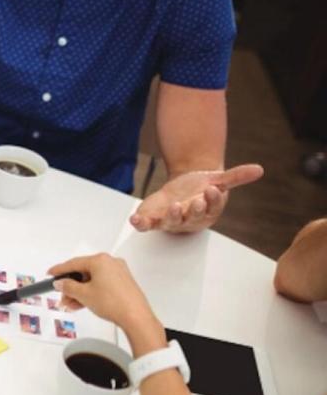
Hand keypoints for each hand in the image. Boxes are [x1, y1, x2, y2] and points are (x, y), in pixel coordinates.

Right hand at [48, 254, 161, 340]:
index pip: (74, 263)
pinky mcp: (123, 283)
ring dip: (80, 292)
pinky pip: (101, 284)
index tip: (51, 274)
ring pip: (92, 280)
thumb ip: (68, 286)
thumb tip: (61, 283)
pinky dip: (91, 292)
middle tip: (62, 296)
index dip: (60, 270)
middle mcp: (110, 263)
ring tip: (71, 304)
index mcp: (100, 260)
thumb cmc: (113, 302)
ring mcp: (118, 272)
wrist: (135, 317)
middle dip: (71, 286)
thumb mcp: (84, 294)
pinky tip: (83, 303)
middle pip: (83, 272)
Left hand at [130, 164, 263, 232]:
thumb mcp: (218, 180)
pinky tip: (135, 219)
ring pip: (171, 221)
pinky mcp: (153, 220)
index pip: (212, 207)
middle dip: (194, 209)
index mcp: (206, 211)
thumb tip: (260, 169)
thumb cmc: (200, 189)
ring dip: (172, 215)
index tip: (213, 189)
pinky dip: (140, 224)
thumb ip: (236, 177)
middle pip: (192, 216)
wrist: (180, 190)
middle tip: (195, 201)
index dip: (213, 199)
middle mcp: (188, 219)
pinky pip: (146, 225)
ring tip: (174, 206)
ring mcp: (169, 220)